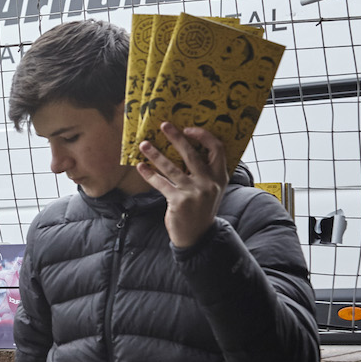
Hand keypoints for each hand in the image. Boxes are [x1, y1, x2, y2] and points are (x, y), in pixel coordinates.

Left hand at [135, 122, 227, 247]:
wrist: (197, 236)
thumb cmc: (200, 208)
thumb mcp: (211, 189)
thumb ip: (204, 172)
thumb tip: (186, 148)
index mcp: (220, 176)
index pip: (217, 149)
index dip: (203, 136)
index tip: (188, 129)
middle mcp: (209, 183)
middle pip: (192, 154)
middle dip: (176, 138)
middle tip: (164, 125)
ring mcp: (194, 192)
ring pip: (172, 167)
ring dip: (155, 154)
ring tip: (144, 144)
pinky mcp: (179, 202)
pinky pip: (161, 183)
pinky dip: (149, 174)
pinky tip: (140, 166)